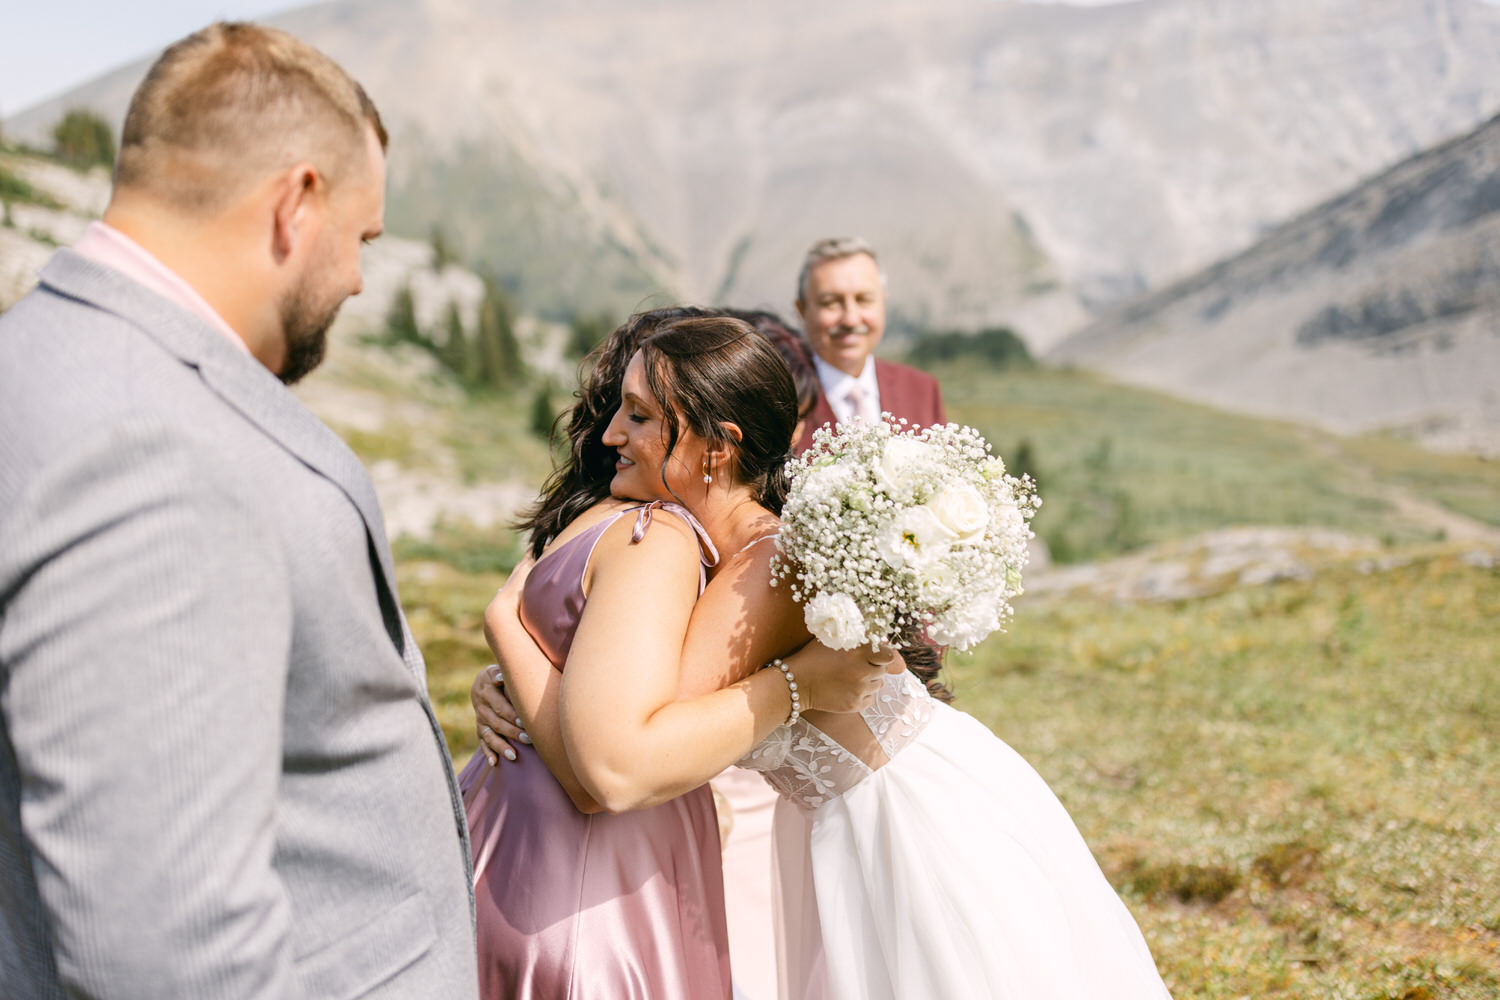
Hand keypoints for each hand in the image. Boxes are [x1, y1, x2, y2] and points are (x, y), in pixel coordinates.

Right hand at [470, 664, 528, 764]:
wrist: (483, 682)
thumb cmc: (503, 675)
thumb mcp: (500, 669)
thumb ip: (504, 673)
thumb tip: (501, 676)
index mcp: (487, 688)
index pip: (499, 704)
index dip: (511, 714)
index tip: (523, 721)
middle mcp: (482, 705)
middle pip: (497, 722)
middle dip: (513, 731)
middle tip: (529, 739)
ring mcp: (480, 718)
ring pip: (490, 735)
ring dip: (501, 746)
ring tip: (514, 756)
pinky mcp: (480, 728)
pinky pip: (482, 742)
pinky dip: (488, 753)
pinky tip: (495, 763)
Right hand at [783, 641, 903, 713]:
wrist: (796, 683)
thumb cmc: (813, 658)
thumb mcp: (833, 640)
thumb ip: (857, 639)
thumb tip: (880, 641)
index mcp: (858, 651)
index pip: (888, 654)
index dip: (883, 655)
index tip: (875, 656)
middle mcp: (862, 671)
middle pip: (883, 670)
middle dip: (873, 667)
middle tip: (856, 667)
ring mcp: (859, 689)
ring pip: (878, 685)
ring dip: (869, 681)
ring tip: (850, 678)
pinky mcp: (854, 704)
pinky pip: (870, 699)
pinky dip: (863, 695)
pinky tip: (848, 689)